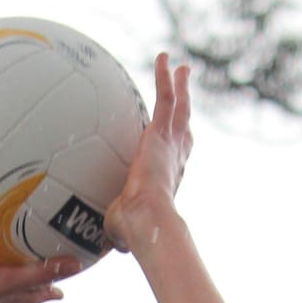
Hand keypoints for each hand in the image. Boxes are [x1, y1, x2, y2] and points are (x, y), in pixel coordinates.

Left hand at [106, 53, 191, 255]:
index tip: (179, 138)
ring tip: (180, 67)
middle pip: (184, 126)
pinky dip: (165, 77)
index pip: (176, 157)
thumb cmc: (134, 230)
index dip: (179, 146)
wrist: (145, 218)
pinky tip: (163, 58)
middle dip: (186, 108)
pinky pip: (165, 97)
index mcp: (168, 178)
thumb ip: (119, 228)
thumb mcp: (123, 229)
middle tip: (187, 92)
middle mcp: (175, 158)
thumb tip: (114, 244)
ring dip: (179, 85)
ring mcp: (170, 143)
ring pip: (178, 107)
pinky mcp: (161, 132)